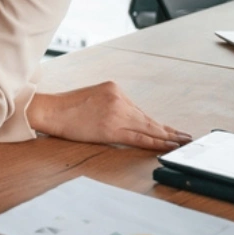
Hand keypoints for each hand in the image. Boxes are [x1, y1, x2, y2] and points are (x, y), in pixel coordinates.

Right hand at [29, 82, 191, 150]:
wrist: (49, 111)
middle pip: (147, 118)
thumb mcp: (92, 97)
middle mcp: (118, 98)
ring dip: (166, 138)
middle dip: (167, 130)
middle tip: (183, 137)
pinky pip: (139, 138)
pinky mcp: (112, 128)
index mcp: (113, 88)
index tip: (170, 128)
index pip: (139, 110)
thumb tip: (129, 121)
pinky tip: (166, 146)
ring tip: (179, 143)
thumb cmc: (66, 107)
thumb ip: (112, 105)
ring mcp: (116, 113)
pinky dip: (155, 143)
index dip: (156, 122)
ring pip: (147, 128)